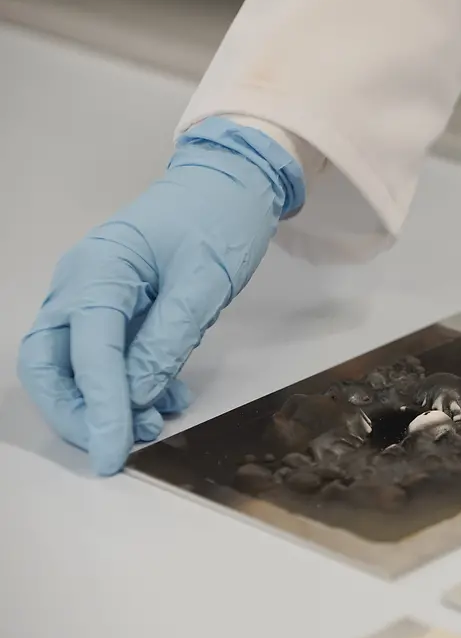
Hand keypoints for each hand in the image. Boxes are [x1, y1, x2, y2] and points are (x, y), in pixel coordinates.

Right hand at [18, 118, 305, 473]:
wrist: (232, 184)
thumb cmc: (219, 218)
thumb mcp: (205, 281)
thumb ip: (170, 337)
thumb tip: (136, 394)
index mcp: (99, 270)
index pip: (86, 351)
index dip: (98, 407)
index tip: (114, 453)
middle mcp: (82, 284)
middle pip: (50, 363)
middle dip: (77, 413)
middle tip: (118, 449)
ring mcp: (94, 296)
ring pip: (73, 365)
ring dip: (105, 405)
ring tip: (156, 424)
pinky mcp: (116, 307)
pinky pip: (105, 357)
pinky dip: (128, 387)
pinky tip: (167, 400)